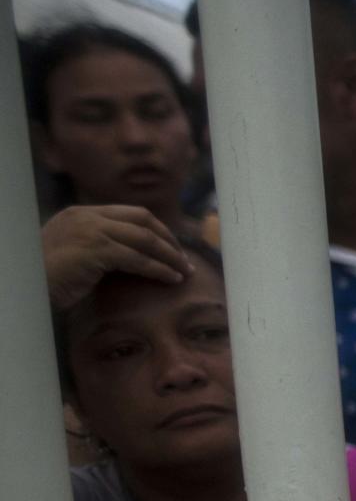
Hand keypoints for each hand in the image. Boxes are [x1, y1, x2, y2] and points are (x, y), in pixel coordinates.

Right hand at [41, 206, 189, 308]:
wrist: (26, 286)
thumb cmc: (49, 278)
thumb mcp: (76, 254)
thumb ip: (99, 247)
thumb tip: (134, 257)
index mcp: (81, 213)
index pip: (131, 214)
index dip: (158, 230)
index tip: (172, 248)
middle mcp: (87, 216)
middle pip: (143, 220)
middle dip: (169, 240)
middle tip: (184, 260)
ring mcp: (91, 230)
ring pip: (145, 239)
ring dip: (170, 257)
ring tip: (185, 272)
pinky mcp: (95, 249)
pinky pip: (138, 259)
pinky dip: (159, 269)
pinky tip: (171, 279)